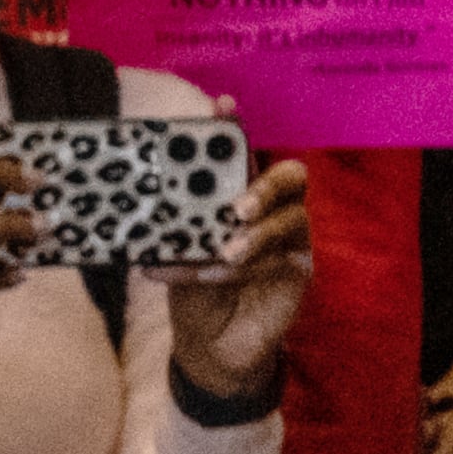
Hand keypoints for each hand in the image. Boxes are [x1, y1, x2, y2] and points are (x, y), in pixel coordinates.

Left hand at [165, 151, 315, 402]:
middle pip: (289, 177)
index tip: (222, 106)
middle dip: (262, 186)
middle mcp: (271, 210)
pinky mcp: (300, 270)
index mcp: (238, 195)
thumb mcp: (179, 256)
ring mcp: (290, 239)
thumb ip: (178, 230)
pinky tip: (209, 275)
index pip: (242, 154)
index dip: (235, 128)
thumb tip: (153, 209)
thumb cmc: (195, 292)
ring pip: (288, 220)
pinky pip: (280, 259)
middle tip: (236, 207)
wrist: (210, 347)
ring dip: (253, 236)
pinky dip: (242, 267)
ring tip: (221, 253)